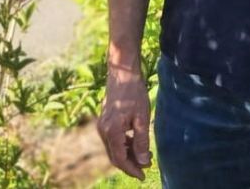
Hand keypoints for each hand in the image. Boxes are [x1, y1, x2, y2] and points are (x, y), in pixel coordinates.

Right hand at [96, 63, 152, 179]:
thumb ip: (141, 141)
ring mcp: (102, 125)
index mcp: (111, 131)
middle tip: (146, 166)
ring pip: (114, 148)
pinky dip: (124, 144)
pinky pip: (113, 139)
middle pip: (115, 156)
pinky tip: (136, 142)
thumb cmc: (134, 93)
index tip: (143, 175)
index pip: (120, 159)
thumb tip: (142, 161)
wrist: (122, 73)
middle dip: (130, 164)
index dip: (131, 169)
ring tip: (145, 155)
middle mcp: (103, 130)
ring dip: (128, 154)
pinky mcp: (105, 121)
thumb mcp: (141, 118)